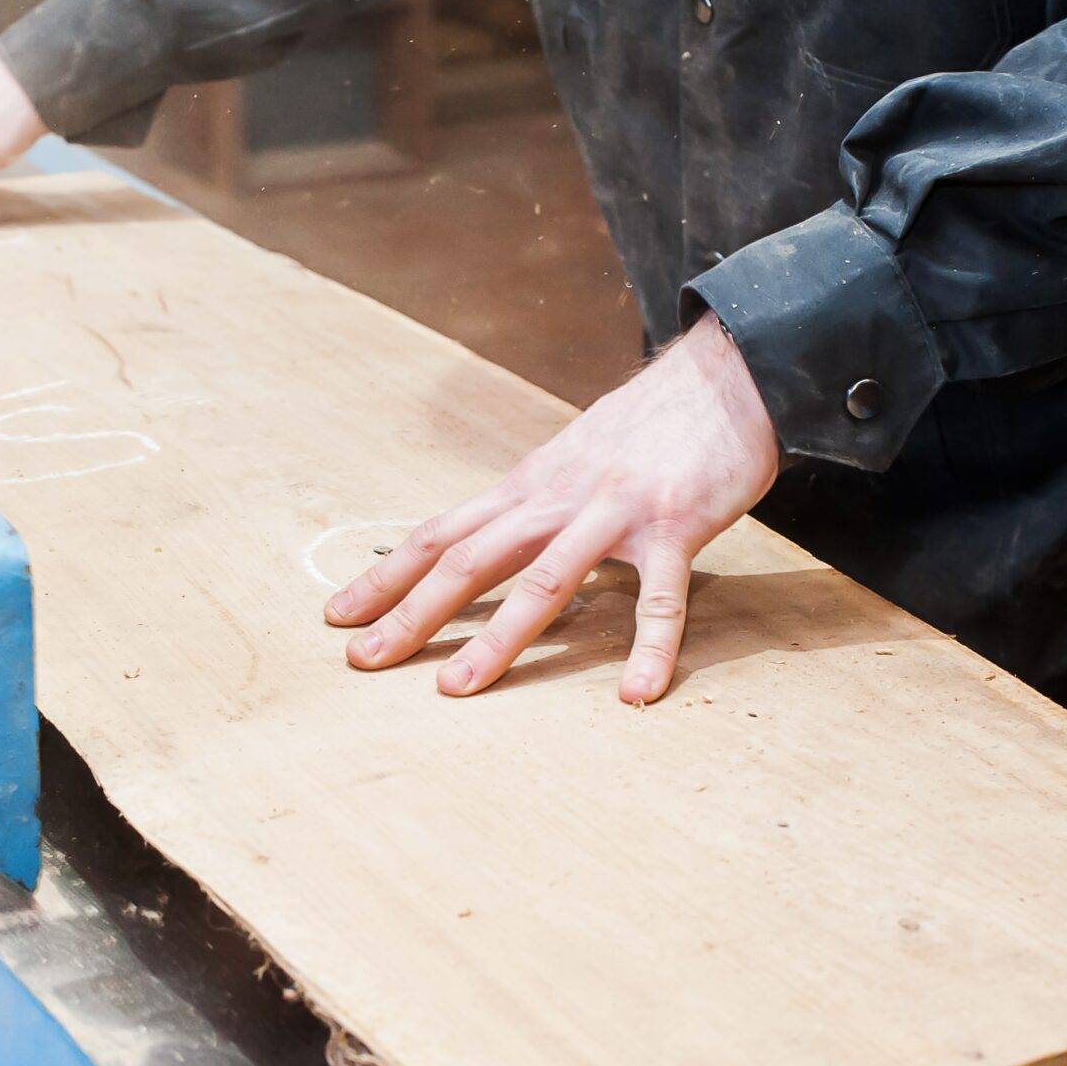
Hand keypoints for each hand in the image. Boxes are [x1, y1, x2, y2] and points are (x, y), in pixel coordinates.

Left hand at [326, 314, 779, 703]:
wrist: (727, 372)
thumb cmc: (652, 423)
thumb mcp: (574, 456)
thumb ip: (535, 501)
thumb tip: (492, 539)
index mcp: (529, 486)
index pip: (441, 535)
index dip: (387, 576)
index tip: (339, 614)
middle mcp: (558, 497)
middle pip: (470, 559)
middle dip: (412, 613)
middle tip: (363, 660)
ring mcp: (614, 511)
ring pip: (545, 580)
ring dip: (498, 637)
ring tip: (456, 689)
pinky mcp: (675, 526)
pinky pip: (660, 597)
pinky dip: (649, 647)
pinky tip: (636, 692)